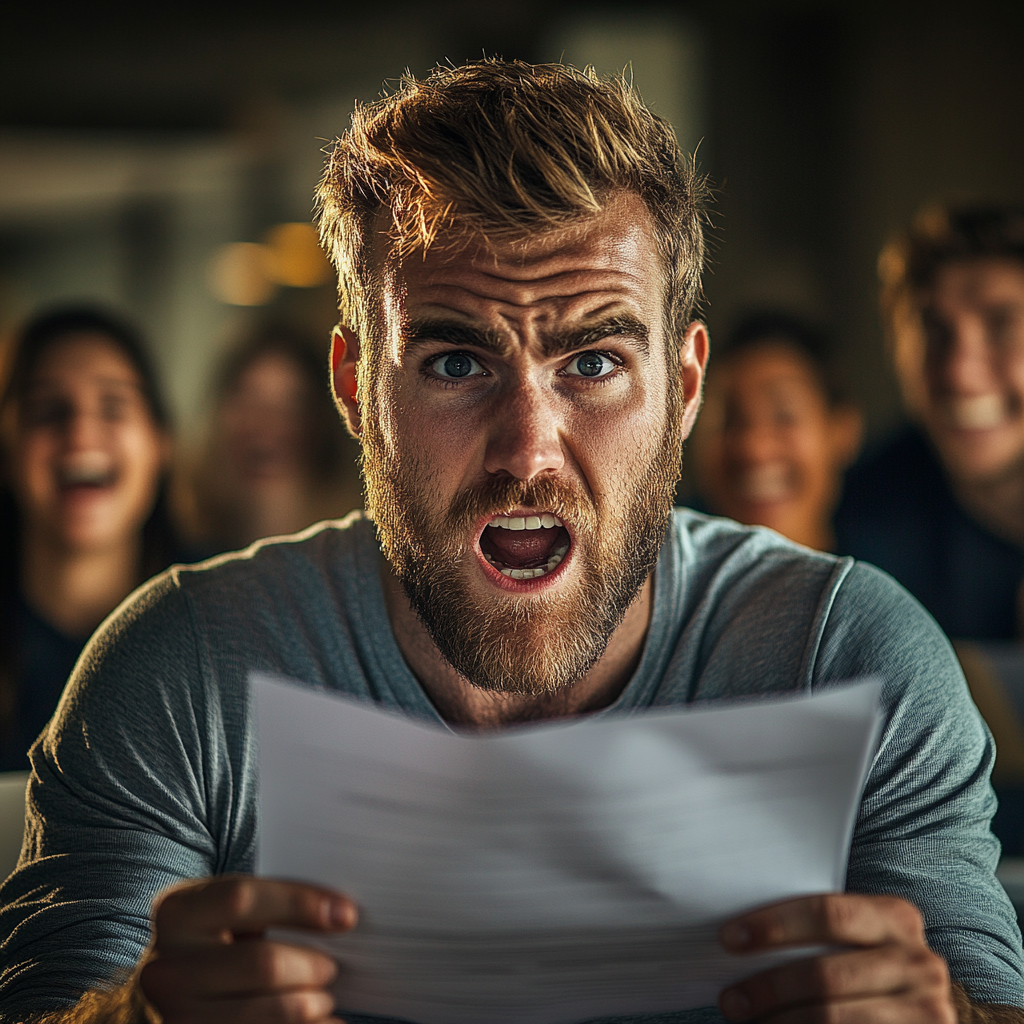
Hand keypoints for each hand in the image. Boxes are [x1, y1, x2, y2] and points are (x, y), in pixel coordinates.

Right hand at [138, 875, 356, 1023]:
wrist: (155, 1007)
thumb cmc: (210, 951)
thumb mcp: (222, 920)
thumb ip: (266, 910)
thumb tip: (339, 915)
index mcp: (177, 914)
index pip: (243, 899)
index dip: (300, 904)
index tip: (347, 915)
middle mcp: (165, 968)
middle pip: (262, 963)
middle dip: (312, 966)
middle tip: (331, 968)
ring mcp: (173, 1018)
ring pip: (268, 1012)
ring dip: (310, 1007)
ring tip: (322, 1000)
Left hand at [717, 893, 954, 1022]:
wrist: (919, 1023)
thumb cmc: (870, 978)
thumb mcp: (856, 947)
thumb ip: (816, 937)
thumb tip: (738, 939)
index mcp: (895, 918)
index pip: (827, 913)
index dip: (774, 925)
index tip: (729, 939)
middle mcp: (918, 962)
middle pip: (825, 974)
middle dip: (769, 989)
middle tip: (730, 1000)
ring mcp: (926, 1011)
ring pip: (831, 1017)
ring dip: (781, 1023)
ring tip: (749, 1023)